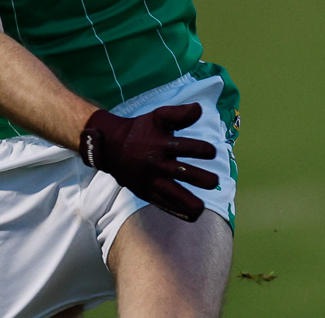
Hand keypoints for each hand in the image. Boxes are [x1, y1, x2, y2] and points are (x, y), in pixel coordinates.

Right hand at [79, 104, 218, 220]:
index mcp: (160, 143)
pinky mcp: (145, 192)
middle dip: (198, 177)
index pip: (183, 146)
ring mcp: (149, 180)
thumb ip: (179, 114)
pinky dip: (176, 210)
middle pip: (179, 172)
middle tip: (214, 181)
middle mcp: (155, 163)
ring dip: (187, 202)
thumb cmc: (141, 130)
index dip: (200, 149)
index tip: (212, 152)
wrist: (110, 146)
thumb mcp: (157, 117)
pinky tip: (191, 216)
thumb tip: (199, 109)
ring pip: (170, 193)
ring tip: (201, 209)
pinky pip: (162, 203)